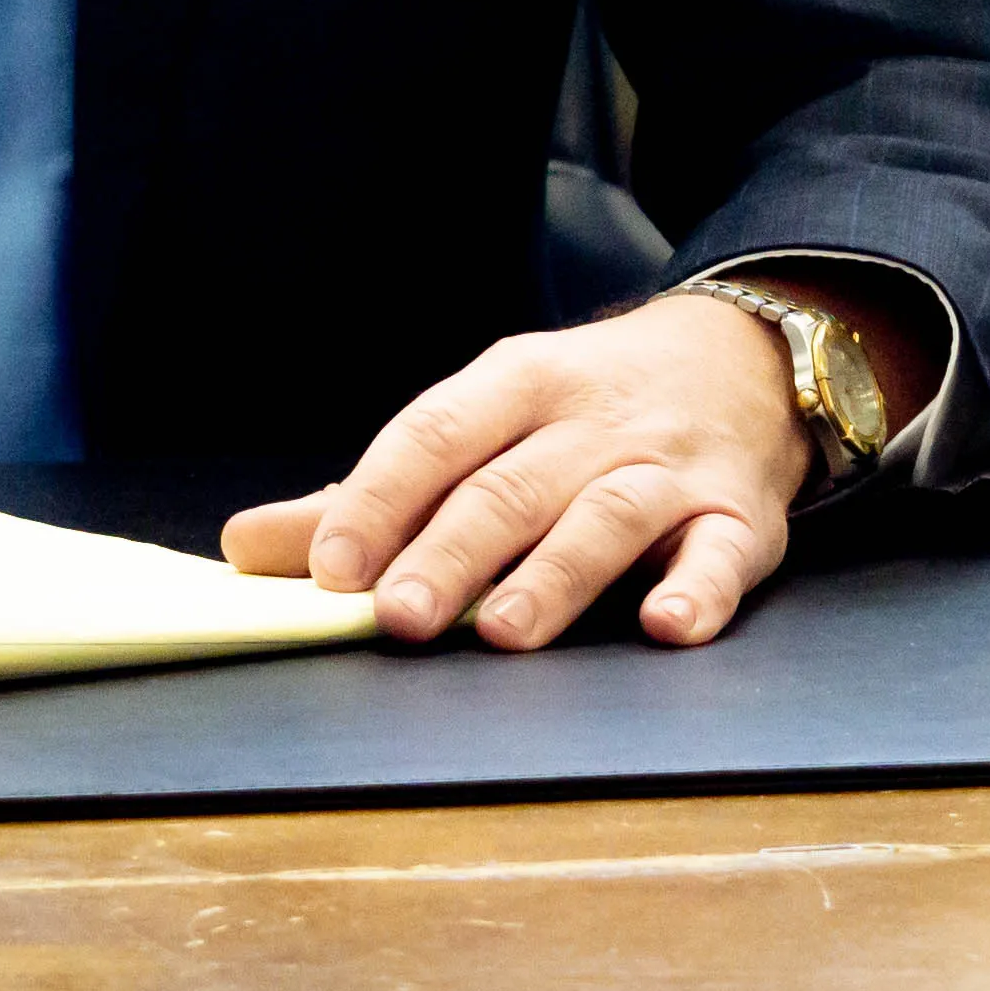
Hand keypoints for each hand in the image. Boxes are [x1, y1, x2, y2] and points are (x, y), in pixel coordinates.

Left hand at [218, 293, 807, 651]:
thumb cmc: (583, 409)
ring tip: (504, 632)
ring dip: (554, 576)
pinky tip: (667, 626)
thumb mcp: (482, 422)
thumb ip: (371, 494)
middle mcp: (590, 422)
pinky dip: (698, 590)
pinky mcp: (738, 518)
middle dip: (450, 552)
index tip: (330, 565)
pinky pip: (721, 555)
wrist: (744, 358)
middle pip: (510, 486)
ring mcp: (668, 469)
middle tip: (399, 616)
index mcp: (516, 385)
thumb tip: (245, 548)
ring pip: (606, 518)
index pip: (434, 435)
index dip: (379, 500)